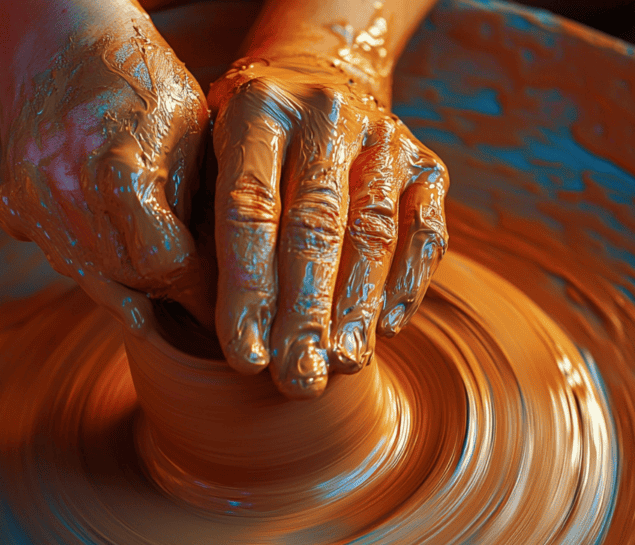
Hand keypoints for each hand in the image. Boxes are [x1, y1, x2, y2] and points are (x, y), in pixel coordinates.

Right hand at [0, 16, 214, 330]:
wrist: (56, 37)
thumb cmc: (139, 76)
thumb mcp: (192, 128)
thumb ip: (198, 202)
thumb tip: (219, 271)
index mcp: (119, 169)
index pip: (164, 263)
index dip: (195, 284)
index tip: (216, 293)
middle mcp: (66, 191)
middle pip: (127, 280)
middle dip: (166, 295)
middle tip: (195, 301)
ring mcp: (33, 201)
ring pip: (91, 280)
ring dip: (131, 291)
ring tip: (162, 294)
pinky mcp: (14, 205)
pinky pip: (60, 261)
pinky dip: (92, 269)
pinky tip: (117, 260)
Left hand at [209, 57, 448, 397]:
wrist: (321, 75)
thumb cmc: (250, 144)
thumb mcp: (209, 158)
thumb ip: (207, 226)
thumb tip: (220, 325)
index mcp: (257, 110)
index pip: (249, 212)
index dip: (248, 292)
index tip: (246, 360)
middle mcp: (325, 115)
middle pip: (315, 228)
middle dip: (305, 314)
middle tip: (297, 380)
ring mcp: (384, 137)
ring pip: (373, 233)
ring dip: (357, 308)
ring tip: (342, 365)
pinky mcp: (427, 164)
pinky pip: (426, 231)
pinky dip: (408, 283)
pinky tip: (386, 329)